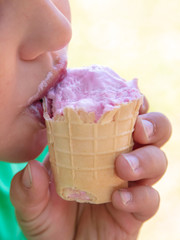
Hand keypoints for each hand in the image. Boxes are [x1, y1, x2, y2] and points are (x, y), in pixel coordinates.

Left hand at [10, 99, 171, 239]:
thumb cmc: (48, 220)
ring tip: (122, 167)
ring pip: (158, 160)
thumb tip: (31, 169)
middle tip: (138, 130)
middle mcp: (118, 160)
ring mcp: (131, 184)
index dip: (127, 105)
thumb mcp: (32, 203)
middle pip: (152, 133)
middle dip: (152, 125)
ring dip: (146, 159)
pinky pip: (151, 198)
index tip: (121, 100)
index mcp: (96, 147)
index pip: (119, 117)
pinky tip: (118, 201)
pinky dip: (139, 197)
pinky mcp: (138, 209)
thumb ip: (28, 189)